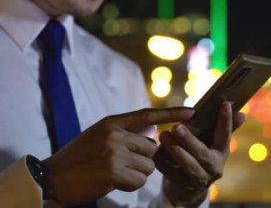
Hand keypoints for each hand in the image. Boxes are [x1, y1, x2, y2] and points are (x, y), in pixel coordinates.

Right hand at [41, 107, 193, 205]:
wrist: (54, 177)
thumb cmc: (79, 157)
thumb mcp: (100, 136)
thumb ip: (125, 132)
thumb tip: (153, 134)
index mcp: (112, 122)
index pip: (148, 115)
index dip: (171, 113)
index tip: (192, 111)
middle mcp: (115, 134)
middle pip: (152, 148)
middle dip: (143, 160)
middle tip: (121, 165)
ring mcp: (114, 152)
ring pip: (148, 166)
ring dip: (136, 174)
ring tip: (114, 173)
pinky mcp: (113, 171)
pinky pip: (139, 181)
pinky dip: (130, 185)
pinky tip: (112, 182)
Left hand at [155, 102, 245, 206]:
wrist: (188, 187)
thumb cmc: (200, 155)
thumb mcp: (211, 142)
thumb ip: (223, 128)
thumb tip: (242, 113)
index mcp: (222, 152)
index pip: (226, 135)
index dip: (226, 120)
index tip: (225, 103)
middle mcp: (215, 167)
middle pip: (203, 153)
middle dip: (189, 140)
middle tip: (176, 127)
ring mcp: (201, 179)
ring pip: (188, 165)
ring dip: (175, 150)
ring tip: (163, 136)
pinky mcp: (185, 187)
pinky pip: (172, 174)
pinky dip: (163, 162)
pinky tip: (155, 151)